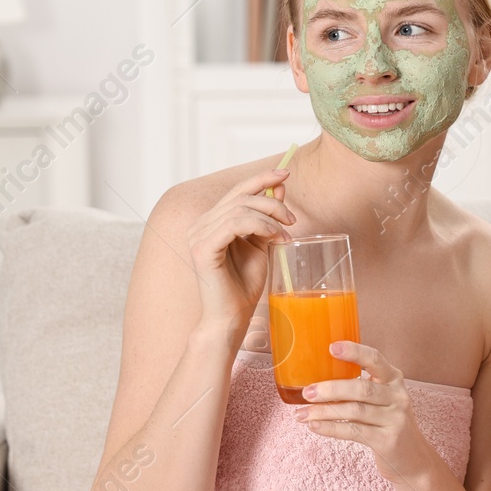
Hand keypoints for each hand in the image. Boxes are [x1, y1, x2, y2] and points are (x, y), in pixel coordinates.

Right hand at [186, 169, 295, 342]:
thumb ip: (267, 217)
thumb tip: (279, 187)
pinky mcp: (202, 249)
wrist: (232, 318)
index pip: (237, 190)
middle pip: (240, 196)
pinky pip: (233, 224)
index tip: (286, 172)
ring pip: (239, 208)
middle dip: (272, 203)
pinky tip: (273, 237)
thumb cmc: (245, 285)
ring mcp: (198, 236)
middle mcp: (201, 225)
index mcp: (212, 222)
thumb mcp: (262, 244)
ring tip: (284, 234)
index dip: (261, 178)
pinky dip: (259, 225)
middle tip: (292, 220)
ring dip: (269, 217)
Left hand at [293, 341, 441, 487]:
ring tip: (301, 414)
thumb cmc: (387, 423)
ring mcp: (395, 419)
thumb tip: (316, 380)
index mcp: (393, 379)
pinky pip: (354, 431)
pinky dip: (331, 428)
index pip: (375, 359)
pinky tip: (314, 426)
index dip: (354, 352)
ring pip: (354, 411)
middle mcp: (397, 396)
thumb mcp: (381, 400)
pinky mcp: (388, 441)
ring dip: (324, 412)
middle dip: (331, 389)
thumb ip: (359, 387)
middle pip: (362, 388)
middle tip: (307, 392)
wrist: (413, 459)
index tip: (331, 347)